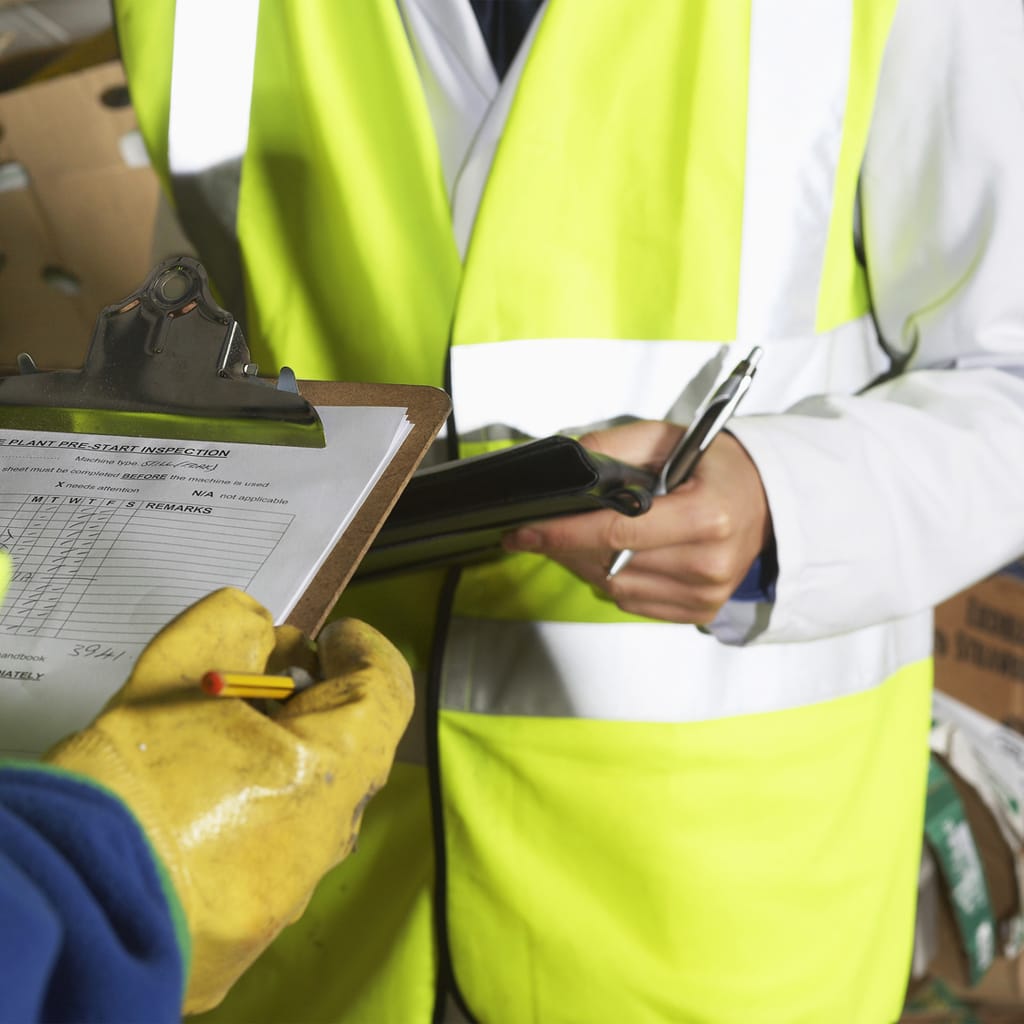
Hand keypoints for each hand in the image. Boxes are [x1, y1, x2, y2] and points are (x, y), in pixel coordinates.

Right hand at [45, 588, 412, 1013]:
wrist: (69, 901)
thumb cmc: (128, 782)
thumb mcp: (179, 666)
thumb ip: (236, 627)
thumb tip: (266, 636)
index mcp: (331, 771)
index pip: (386, 691)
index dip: (364, 649)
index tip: (331, 637)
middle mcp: (330, 836)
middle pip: (348, 744)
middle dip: (313, 700)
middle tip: (261, 678)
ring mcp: (297, 886)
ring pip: (313, 797)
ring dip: (284, 753)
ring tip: (220, 734)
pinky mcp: (260, 921)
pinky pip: (277, 844)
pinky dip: (256, 806)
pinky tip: (202, 792)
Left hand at [503, 421, 772, 624]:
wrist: (767, 503)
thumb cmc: (716, 469)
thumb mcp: (667, 439)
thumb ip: (613, 446)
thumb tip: (563, 464)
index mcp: (707, 517)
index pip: (617, 532)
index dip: (563, 533)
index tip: (523, 531)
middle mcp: (709, 563)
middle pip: (609, 564)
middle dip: (566, 546)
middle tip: (543, 528)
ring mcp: (705, 594)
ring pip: (614, 587)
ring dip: (586, 564)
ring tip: (584, 537)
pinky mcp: (699, 611)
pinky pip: (632, 602)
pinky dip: (612, 579)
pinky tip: (616, 554)